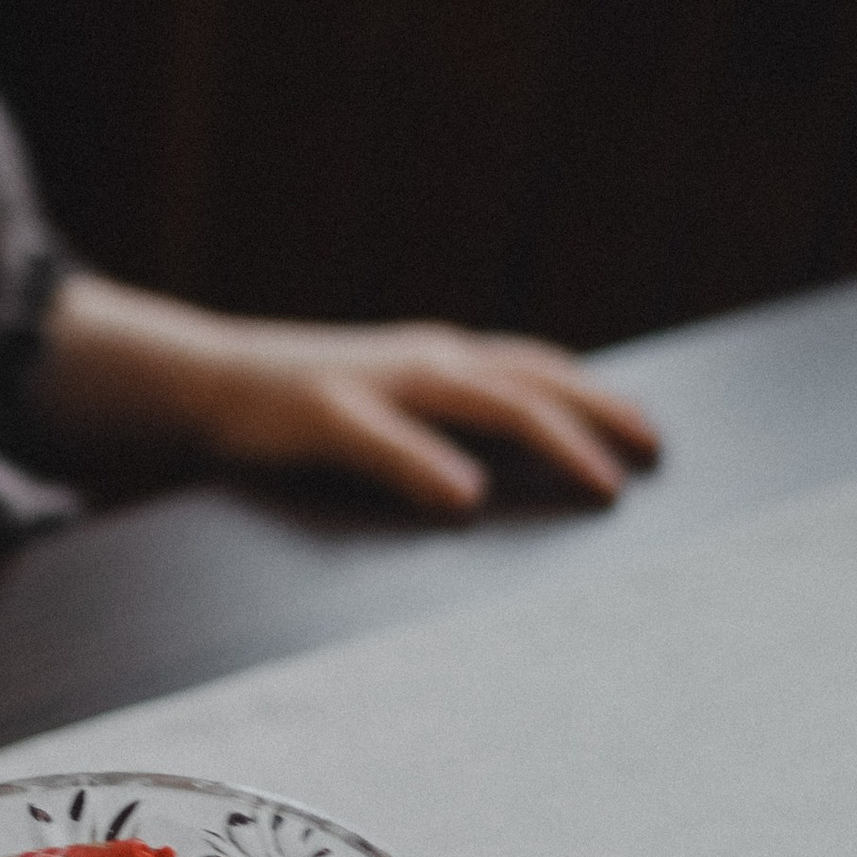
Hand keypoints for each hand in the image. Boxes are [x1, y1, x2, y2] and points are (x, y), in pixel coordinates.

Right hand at [40, 274, 659, 518]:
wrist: (202, 381)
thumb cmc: (303, 407)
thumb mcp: (390, 409)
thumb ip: (448, 430)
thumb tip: (510, 474)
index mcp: (441, 362)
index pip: (540, 370)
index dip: (602, 399)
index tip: (655, 437)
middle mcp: (423, 360)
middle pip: (532, 381)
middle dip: (600, 417)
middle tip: (652, 458)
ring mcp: (377, 381)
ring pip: (483, 399)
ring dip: (548, 437)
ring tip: (597, 479)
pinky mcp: (323, 412)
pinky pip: (385, 438)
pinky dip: (429, 463)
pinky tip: (464, 495)